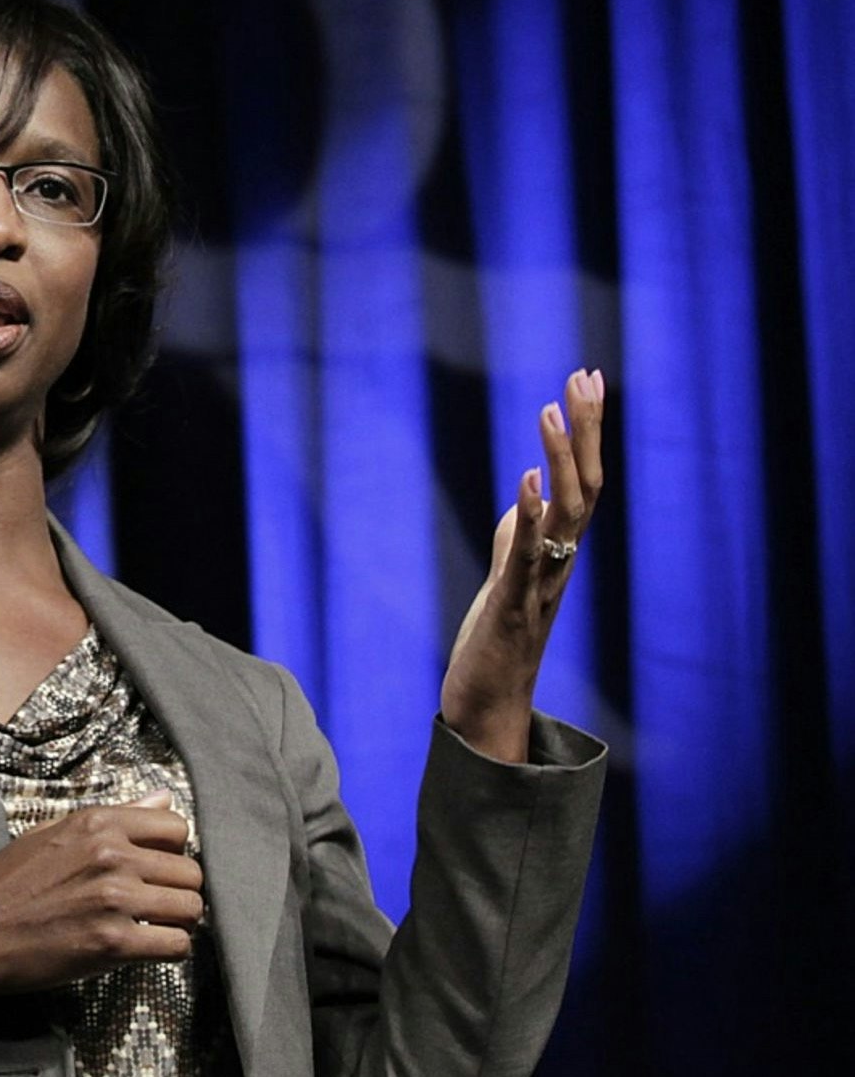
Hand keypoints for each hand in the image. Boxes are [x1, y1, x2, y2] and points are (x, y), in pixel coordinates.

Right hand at [0, 792, 202, 998]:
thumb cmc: (3, 886)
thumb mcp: (51, 834)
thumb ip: (113, 816)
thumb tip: (164, 799)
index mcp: (96, 824)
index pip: (177, 828)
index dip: (171, 853)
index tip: (152, 871)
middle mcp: (111, 855)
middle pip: (191, 873)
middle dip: (177, 893)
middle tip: (152, 907)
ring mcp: (114, 900)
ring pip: (191, 909)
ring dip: (177, 923)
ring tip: (150, 929)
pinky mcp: (113, 943)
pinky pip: (176, 946)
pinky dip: (168, 951)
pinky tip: (144, 950)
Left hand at [439, 368, 608, 761]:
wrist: (488, 701)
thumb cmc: (499, 638)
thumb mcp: (509, 572)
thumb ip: (520, 535)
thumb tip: (524, 498)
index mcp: (561, 549)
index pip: (584, 478)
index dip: (587, 429)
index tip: (586, 376)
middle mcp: (561, 560)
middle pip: (586, 485)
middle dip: (586, 429)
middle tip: (583, 375)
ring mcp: (541, 582)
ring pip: (566, 514)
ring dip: (560, 460)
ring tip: (550, 409)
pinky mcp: (512, 605)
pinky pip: (527, 554)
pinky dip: (529, 514)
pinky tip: (525, 479)